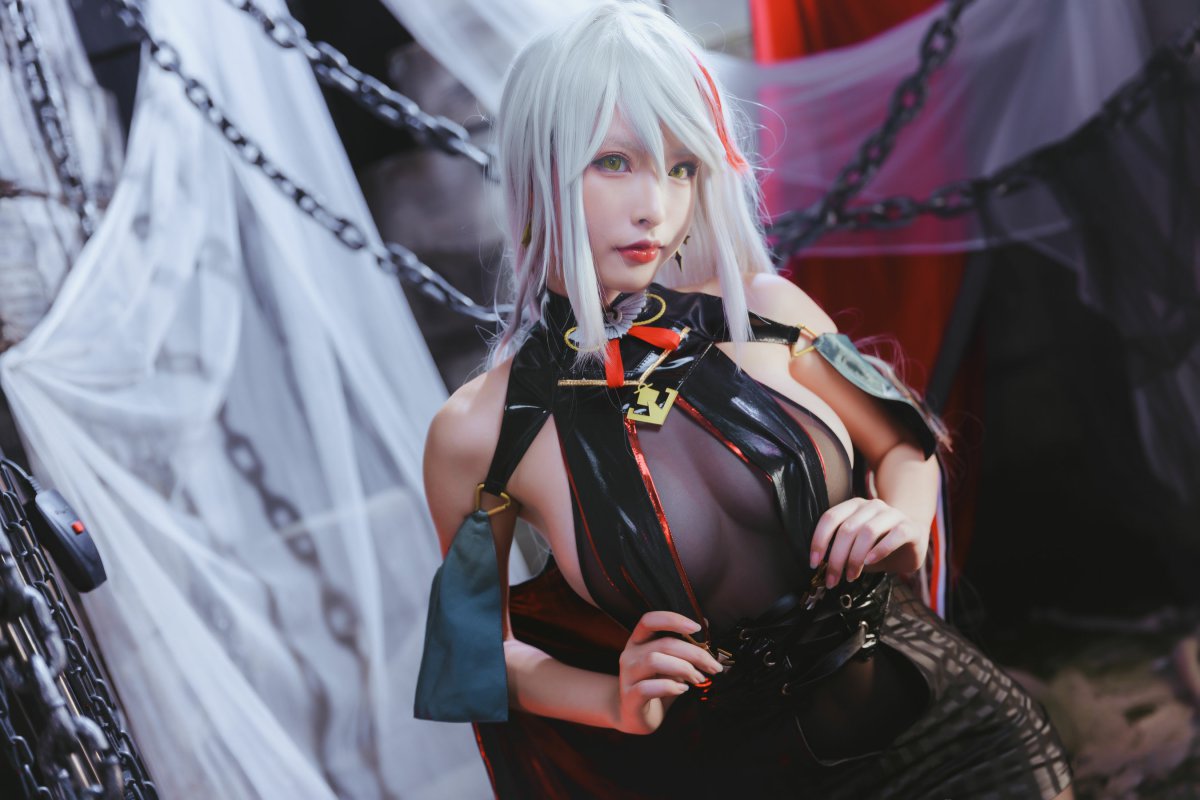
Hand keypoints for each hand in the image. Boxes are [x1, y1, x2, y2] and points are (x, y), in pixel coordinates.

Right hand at [614, 611, 722, 734]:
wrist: (634, 716)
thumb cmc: (656, 686)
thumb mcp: (671, 664)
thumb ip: (683, 648)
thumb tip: (705, 627)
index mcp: (639, 641)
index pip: (650, 620)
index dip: (673, 620)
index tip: (697, 628)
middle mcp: (630, 654)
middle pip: (663, 643)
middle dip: (694, 653)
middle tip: (713, 666)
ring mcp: (628, 676)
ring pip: (654, 660)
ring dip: (683, 668)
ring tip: (698, 678)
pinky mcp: (630, 697)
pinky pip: (647, 687)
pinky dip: (669, 687)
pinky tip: (682, 689)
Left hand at [809, 497, 926, 587]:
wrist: (913, 540)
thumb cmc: (879, 544)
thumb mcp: (855, 546)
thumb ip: (840, 549)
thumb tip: (819, 565)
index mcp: (854, 506)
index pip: (830, 518)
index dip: (819, 540)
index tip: (814, 562)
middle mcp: (872, 506)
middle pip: (847, 529)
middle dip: (836, 558)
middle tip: (832, 579)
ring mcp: (892, 514)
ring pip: (868, 531)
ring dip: (855, 558)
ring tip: (851, 576)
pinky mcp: (909, 527)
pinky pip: (894, 535)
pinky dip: (880, 550)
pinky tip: (870, 562)